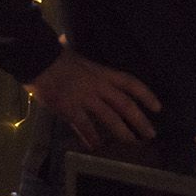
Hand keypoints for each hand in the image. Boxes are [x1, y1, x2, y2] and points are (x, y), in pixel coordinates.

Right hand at [25, 48, 160, 149]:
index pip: (131, 83)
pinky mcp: (70, 108)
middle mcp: (99, 85)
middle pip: (125, 104)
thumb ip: (86, 65)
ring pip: (110, 117)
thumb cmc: (57, 57)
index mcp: (103, 72)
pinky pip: (84, 126)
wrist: (38, 60)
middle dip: (140, 120)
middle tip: (151, 134)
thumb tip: (75, 47)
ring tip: (131, 143)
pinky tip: (95, 147)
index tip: (158, 107)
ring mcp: (85, 98)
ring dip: (122, 132)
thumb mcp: (81, 59)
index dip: (146, 95)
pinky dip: (91, 137)